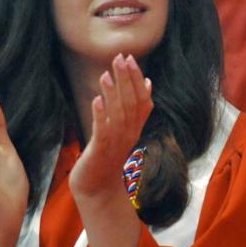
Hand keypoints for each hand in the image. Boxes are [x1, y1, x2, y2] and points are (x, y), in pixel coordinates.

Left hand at [70, 54, 153, 202]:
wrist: (98, 188)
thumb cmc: (108, 156)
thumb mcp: (125, 130)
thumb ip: (137, 108)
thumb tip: (149, 83)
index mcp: (135, 127)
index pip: (142, 99)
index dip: (137, 79)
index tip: (131, 58)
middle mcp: (129, 133)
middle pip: (131, 103)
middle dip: (126, 79)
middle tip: (120, 58)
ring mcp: (116, 142)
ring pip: (119, 114)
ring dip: (113, 93)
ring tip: (106, 74)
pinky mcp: (101, 151)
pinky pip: (103, 131)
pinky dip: (101, 115)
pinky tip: (96, 99)